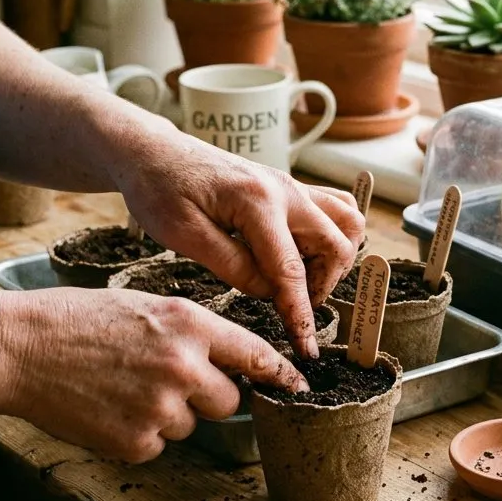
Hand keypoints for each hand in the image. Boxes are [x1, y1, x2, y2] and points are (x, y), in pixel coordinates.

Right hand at [4, 287, 309, 463]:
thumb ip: (192, 333)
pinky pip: (156, 445)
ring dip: (166, 414)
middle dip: (206, 396)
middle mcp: (183, 366)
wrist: (20, 348)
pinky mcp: (135, 441)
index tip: (297, 386)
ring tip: (121, 387)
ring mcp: (160, 408)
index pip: (255, 355)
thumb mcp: (146, 306)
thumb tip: (230, 361)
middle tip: (162, 379)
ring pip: (190, 424)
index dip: (279, 374)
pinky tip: (105, 407)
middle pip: (229, 401)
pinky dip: (136, 434)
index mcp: (189, 325)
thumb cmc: (78, 320)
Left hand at [103, 117, 364, 358]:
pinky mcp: (289, 187)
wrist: (154, 152)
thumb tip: (270, 293)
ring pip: (347, 221)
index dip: (300, 314)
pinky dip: (331, 235)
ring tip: (299, 277)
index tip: (306, 348)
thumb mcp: (183, 235)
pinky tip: (301, 253)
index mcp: (257, 202)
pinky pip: (335, 207)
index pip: (291, 270)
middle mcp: (285, 190)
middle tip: (289, 303)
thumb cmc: (159, 188)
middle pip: (336, 245)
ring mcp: (291, 185)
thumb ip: (232, 266)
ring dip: (334, 257)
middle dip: (322, 285)